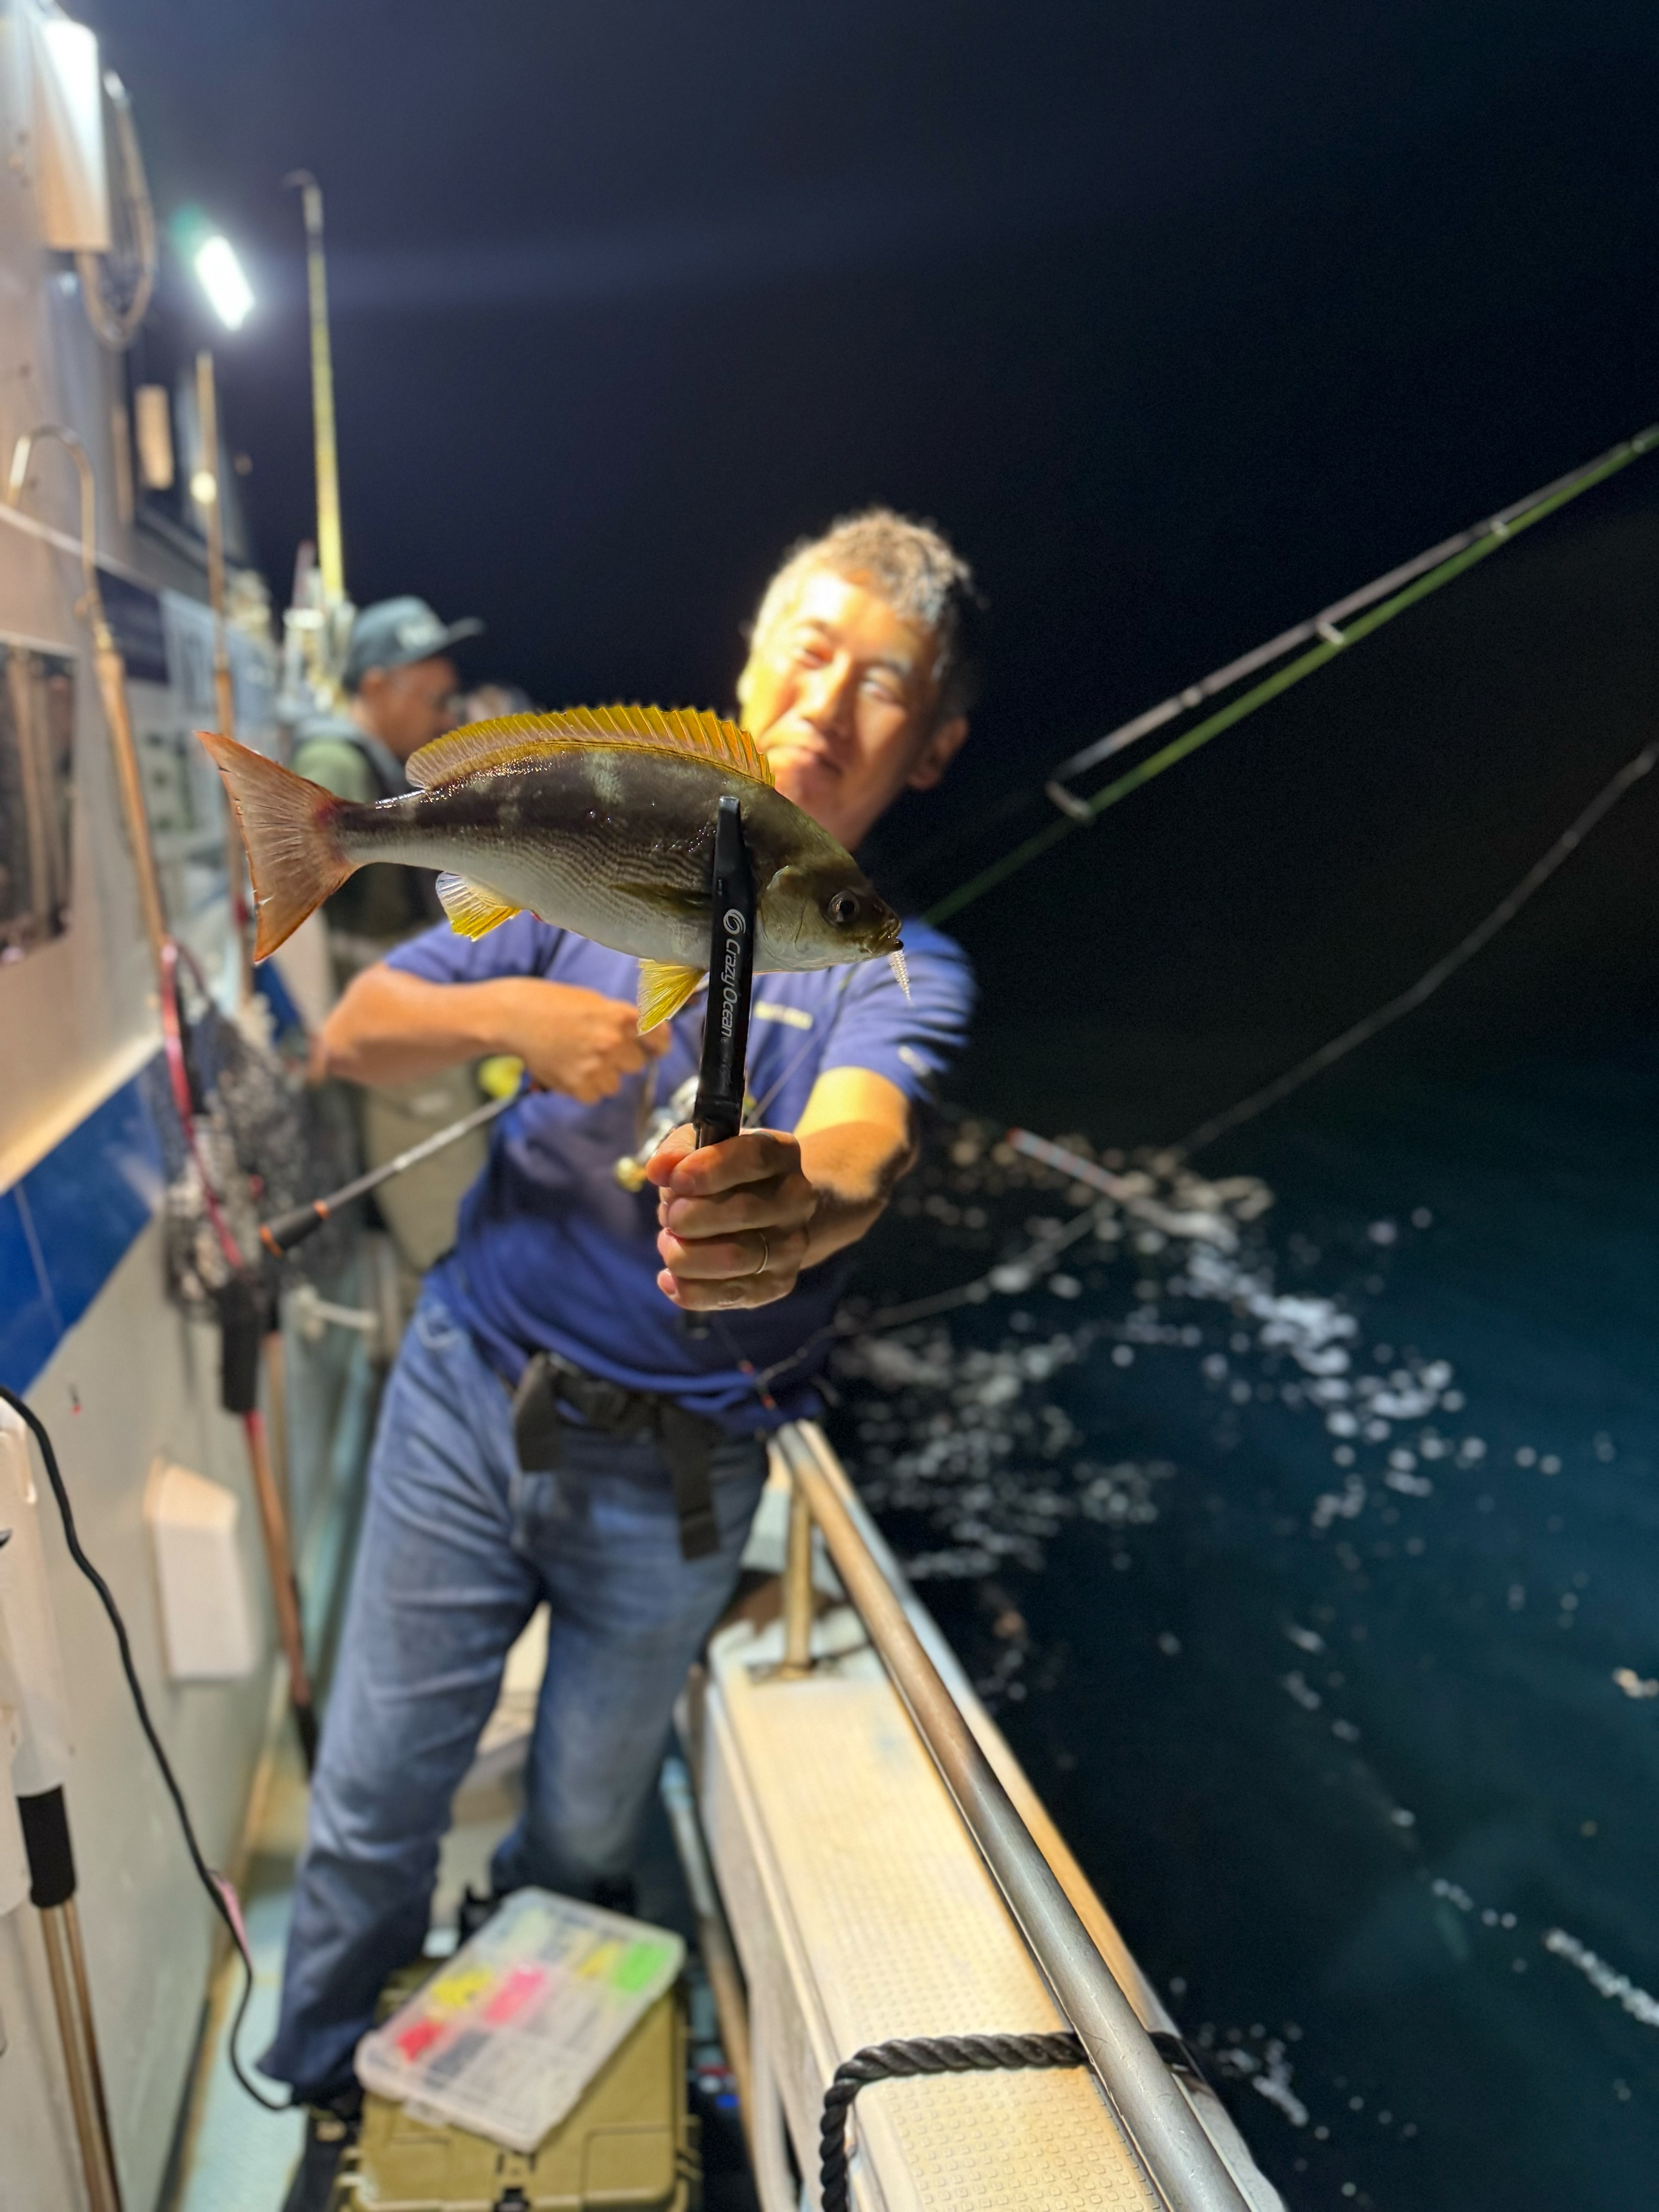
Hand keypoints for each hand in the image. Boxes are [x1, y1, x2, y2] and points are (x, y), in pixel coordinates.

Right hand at [496, 980, 668, 1103]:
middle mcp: (612, 1042)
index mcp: (621, 1016)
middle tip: (597, 1048)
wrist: (517, 1016)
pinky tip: (566, 1068)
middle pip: (636, 1065)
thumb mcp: (596, 1003)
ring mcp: (595, 1065)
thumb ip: (624, 1021)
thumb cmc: (556, 1005)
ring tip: (576, 1057)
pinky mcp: (578, 1085)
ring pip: (614, 1084)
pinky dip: (582, 1088)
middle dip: (621, 1060)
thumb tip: (653, 1037)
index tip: (655, 1050)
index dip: (657, 1045)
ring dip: (601, 1076)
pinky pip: (593, 1096)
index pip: (658, 1038)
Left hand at [645, 1126, 817, 1308]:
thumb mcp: (702, 1148)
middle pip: (744, 1211)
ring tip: (667, 1244)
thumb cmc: (725, 1175)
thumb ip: (678, 1151)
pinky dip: (690, 1290)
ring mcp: (792, 1244)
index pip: (753, 1158)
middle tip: (669, 1217)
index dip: (709, 1170)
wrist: (769, 1214)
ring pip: (736, 1258)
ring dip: (686, 1255)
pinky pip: (731, 1295)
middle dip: (689, 1217)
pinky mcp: (778, 1282)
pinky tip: (669, 1278)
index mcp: (781, 1154)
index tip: (674, 1181)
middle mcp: (797, 1199)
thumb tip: (659, 1170)